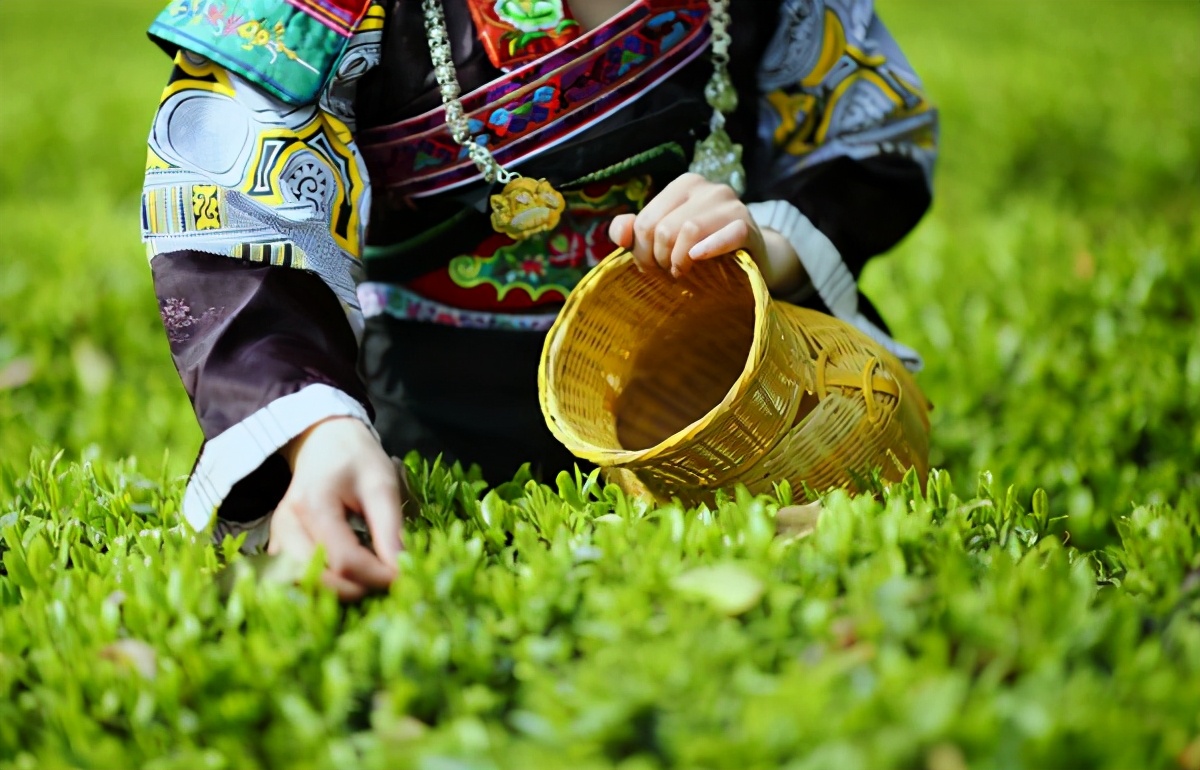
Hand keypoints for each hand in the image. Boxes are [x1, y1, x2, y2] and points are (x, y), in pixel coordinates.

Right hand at [269, 416, 402, 600]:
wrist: (324, 442)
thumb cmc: (356, 459)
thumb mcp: (381, 484)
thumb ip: (390, 528)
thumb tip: (401, 569)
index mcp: (313, 505)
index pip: (344, 560)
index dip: (377, 576)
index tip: (403, 575)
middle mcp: (286, 526)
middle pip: (317, 580)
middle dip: (357, 588)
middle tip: (387, 580)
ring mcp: (277, 538)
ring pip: (303, 585)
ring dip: (337, 591)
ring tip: (368, 578)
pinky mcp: (278, 547)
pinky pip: (296, 580)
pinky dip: (322, 586)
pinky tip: (348, 576)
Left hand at [608, 173, 803, 294]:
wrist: (750, 259)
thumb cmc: (702, 249)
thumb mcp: (663, 239)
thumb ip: (634, 232)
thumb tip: (622, 232)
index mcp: (684, 185)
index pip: (645, 221)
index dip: (642, 251)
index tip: (654, 266)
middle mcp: (708, 188)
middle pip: (663, 228)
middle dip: (660, 259)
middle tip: (670, 271)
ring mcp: (731, 204)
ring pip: (689, 229)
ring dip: (680, 260)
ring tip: (685, 271)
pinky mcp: (749, 227)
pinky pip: (728, 234)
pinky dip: (710, 248)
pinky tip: (699, 258)